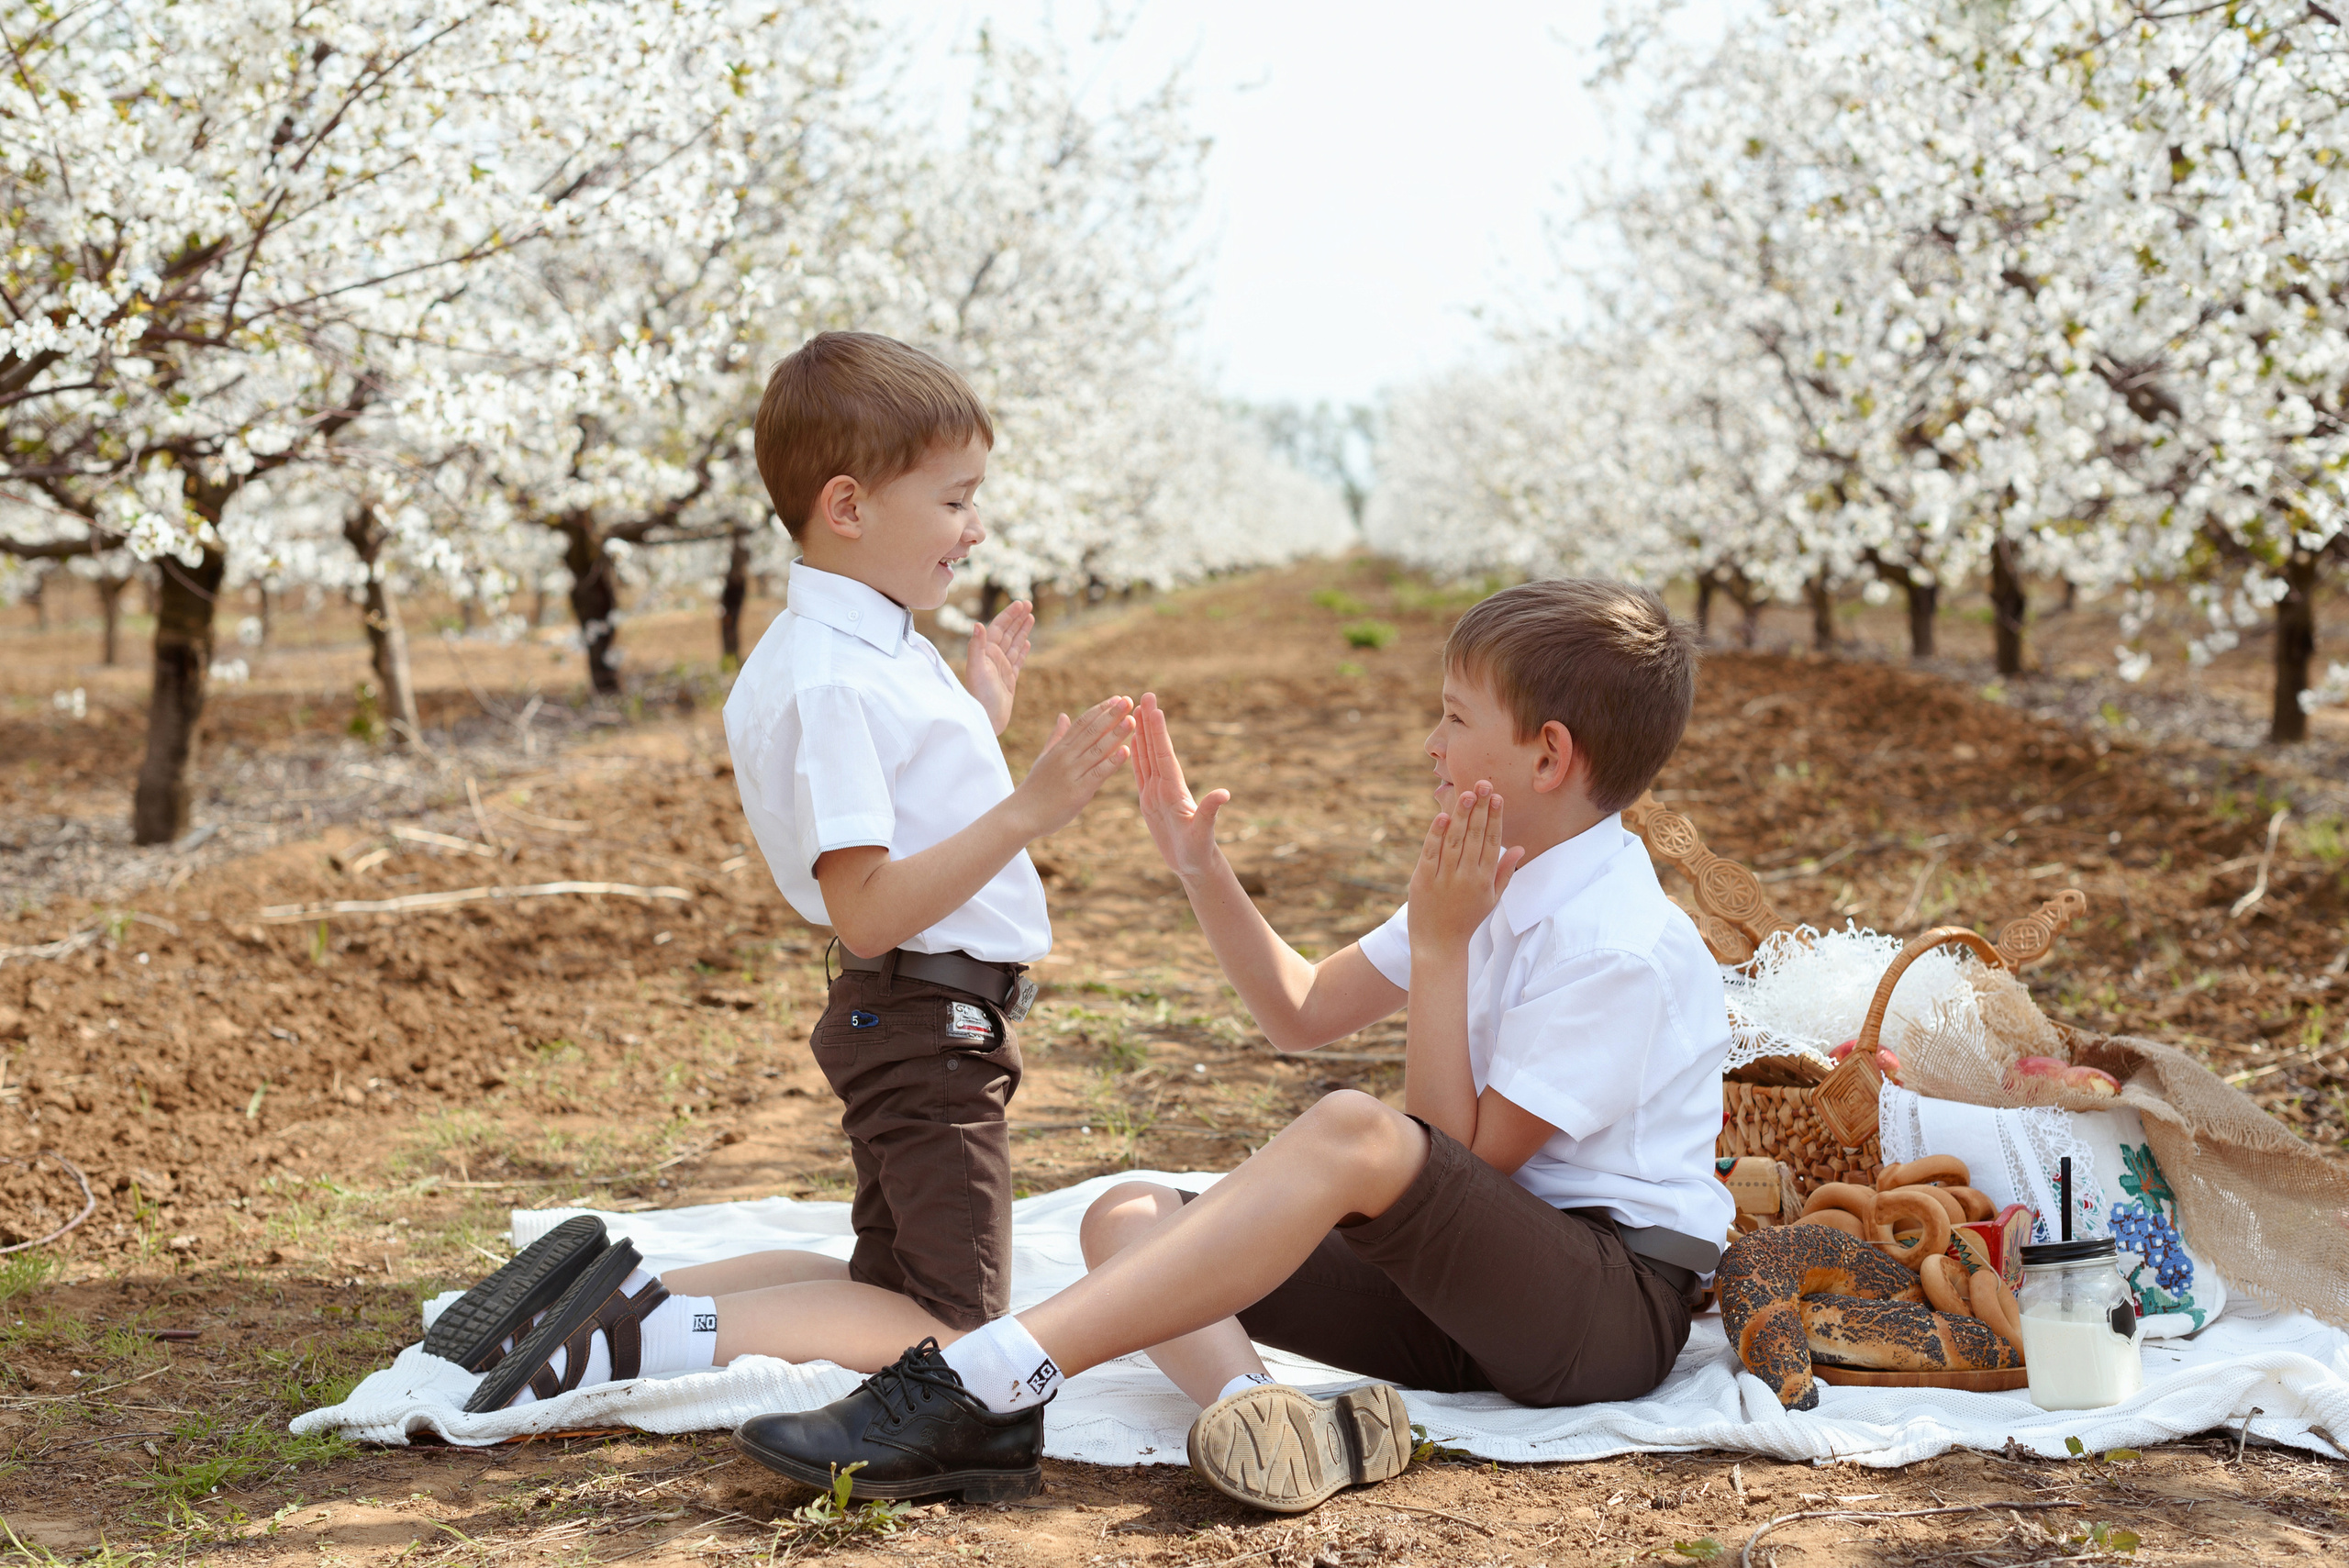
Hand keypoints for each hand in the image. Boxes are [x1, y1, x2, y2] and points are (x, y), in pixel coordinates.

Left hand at [965, 600, 1034, 733]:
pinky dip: (1023, 650)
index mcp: (986, 653)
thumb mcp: (977, 669)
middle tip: (1029, 604)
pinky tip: (1027, 643)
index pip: (998, 628)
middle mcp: (993, 658)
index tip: (1021, 603)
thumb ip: (976, 647)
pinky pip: (1017, 660)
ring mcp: (1002, 668)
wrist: (987, 720)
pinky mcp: (1009, 680)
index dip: (1009, 615)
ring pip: (1014, 644)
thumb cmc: (980, 696)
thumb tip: (977, 624)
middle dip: (1017, 618)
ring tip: (1031, 617)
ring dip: (1021, 630)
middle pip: (1007, 633)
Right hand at [1013, 694, 1133, 836]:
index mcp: (1059, 749)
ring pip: (1097, 749)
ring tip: (1132, 720)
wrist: (1021, 815)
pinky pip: (1097, 774)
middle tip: (1128, 700)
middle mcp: (1065, 757)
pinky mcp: (1077, 791)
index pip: (1082, 723)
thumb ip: (1056, 737)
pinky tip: (1125, 752)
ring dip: (1116, 734)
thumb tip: (1063, 715)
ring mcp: (1071, 773)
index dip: (1100, 709)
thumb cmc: (1035, 788)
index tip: (1117, 698)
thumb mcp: (1044, 758)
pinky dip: (1111, 762)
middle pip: (1092, 731)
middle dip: (1111, 715)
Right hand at [1131, 692, 1229, 882]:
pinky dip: (1136, 757)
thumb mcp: (1204, 832)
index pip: (1164, 753)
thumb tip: (1224, 794)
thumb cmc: (1199, 850)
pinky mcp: (1149, 801)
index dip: (1157, 730)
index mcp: (1174, 789)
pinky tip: (1132, 744)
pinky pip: (1140, 774)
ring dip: (1142, 735)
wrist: (1194, 864)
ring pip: (1147, 757)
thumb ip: (1210, 811)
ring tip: (1136, 712)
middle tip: (1145, 695)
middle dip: (1150, 722)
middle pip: (1155, 748)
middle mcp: (1166, 785)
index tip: (1153, 706)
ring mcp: (1157, 792)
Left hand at [1406, 783, 1524, 955]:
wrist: (1439, 944)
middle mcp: (1466, 876)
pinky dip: (1436, 835)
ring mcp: (1444, 878)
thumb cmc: (1467, 919)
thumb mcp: (1491, 898)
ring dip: (1462, 815)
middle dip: (1481, 808)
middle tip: (1485, 784)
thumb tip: (1519, 848)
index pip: (1492, 842)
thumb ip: (1504, 872)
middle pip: (1475, 836)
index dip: (1495, 818)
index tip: (1498, 797)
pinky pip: (1430, 853)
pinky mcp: (1422, 880)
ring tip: (1468, 794)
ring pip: (1454, 840)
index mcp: (1484, 879)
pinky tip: (1442, 816)